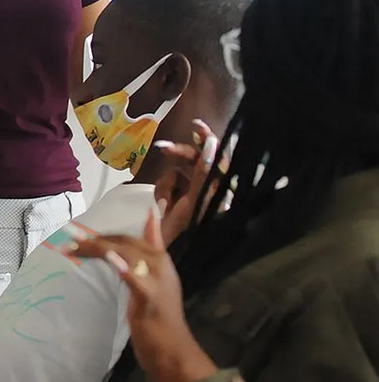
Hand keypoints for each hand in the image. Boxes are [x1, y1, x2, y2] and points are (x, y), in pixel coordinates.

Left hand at [70, 209, 216, 381]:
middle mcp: (162, 267)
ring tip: (74, 246)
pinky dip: (121, 265)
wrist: (173, 352)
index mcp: (162, 264)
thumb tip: (118, 255)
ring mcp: (158, 281)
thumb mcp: (146, 290)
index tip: (141, 203)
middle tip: (71, 239)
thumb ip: (135, 270)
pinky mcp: (150, 297)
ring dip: (98, 247)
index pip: (148, 234)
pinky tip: (108, 257)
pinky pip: (134, 276)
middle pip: (127, 242)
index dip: (142, 218)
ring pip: (126, 253)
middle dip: (98, 239)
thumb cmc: (158, 324)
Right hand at [153, 119, 222, 244]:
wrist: (163, 255)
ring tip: (165, 204)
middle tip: (161, 148)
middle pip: (195, 161)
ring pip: (177, 172)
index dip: (208, 139)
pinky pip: (168, 183)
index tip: (195, 126)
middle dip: (178, 157)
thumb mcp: (195, 201)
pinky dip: (162, 192)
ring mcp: (192, 194)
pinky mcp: (178, 198)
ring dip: (167, 184)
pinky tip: (162, 207)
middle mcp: (209, 189)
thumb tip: (212, 144)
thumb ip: (203, 171)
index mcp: (219, 190)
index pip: (217, 157)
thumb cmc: (185, 233)